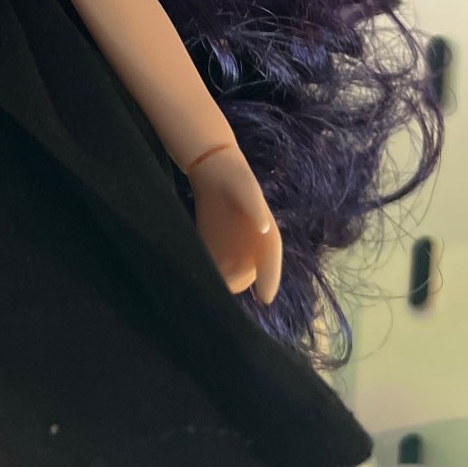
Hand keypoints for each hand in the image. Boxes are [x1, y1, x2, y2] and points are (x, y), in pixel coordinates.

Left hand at [189, 147, 282, 304]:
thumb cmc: (236, 177)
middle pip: (248, 271)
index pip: (271, 260)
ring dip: (223, 280)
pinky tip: (196, 273)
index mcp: (265, 234)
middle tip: (227, 295)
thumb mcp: (245, 188)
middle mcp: (251, 246)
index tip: (265, 299)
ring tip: (209, 289)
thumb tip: (264, 228)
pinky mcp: (213, 244)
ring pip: (231, 271)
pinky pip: (213, 262)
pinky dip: (208, 269)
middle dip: (239, 282)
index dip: (270, 279)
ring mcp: (232, 247)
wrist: (212, 167)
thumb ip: (254, 207)